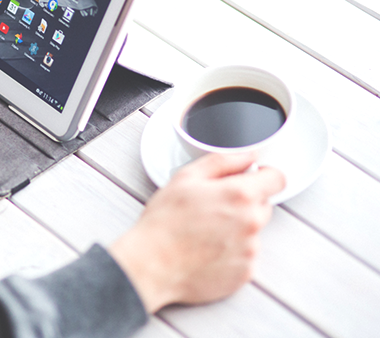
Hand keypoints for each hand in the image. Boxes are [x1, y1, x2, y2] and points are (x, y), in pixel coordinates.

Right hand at [109, 153, 284, 312]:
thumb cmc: (164, 222)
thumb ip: (223, 161)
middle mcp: (251, 222)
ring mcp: (250, 250)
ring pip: (253, 231)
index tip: (252, 179)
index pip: (277, 179)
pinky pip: (245, 256)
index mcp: (240, 195)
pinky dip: (231, 252)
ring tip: (205, 232)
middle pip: (264, 205)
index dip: (264, 176)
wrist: (153, 265)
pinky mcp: (245, 272)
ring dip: (237, 229)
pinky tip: (207, 250)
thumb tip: (247, 156)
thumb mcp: (186, 177)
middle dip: (244, 203)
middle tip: (213, 207)